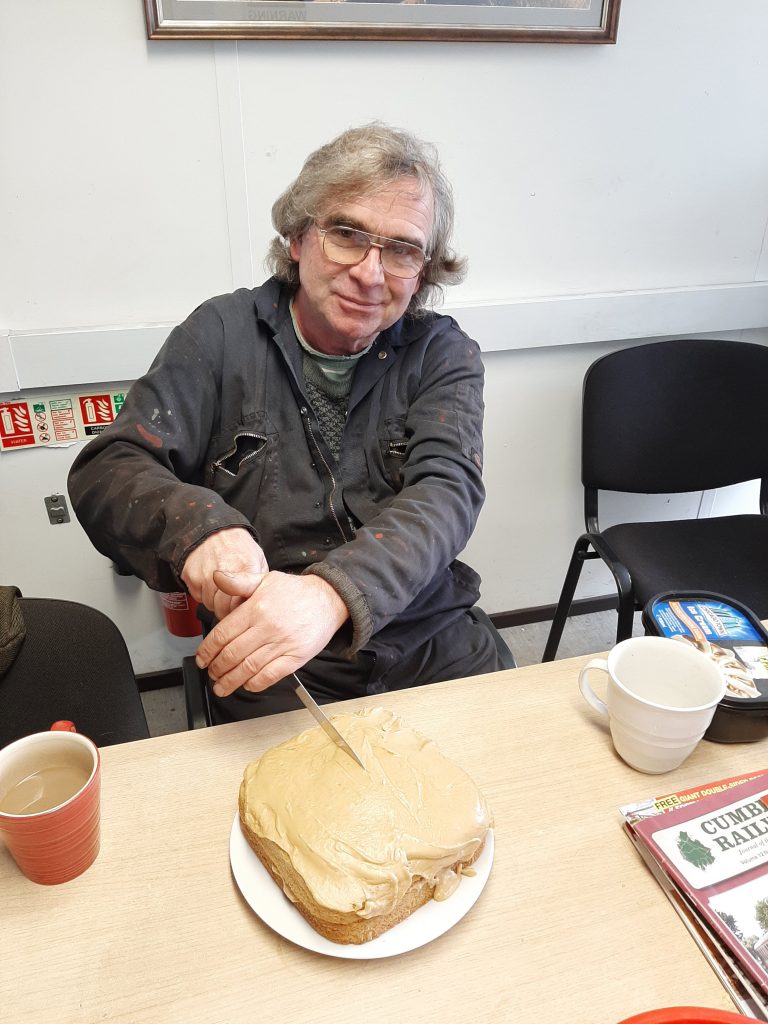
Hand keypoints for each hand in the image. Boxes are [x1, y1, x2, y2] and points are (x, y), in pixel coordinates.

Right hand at [180, 528, 268, 621]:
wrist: (214, 529)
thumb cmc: (237, 546)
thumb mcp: (258, 559)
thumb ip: (259, 582)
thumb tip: (261, 601)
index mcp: (245, 569)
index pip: (240, 607)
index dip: (241, 610)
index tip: (241, 607)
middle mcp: (223, 574)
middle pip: (222, 610)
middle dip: (227, 609)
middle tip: (230, 599)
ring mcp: (205, 576)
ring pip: (209, 605)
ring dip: (215, 601)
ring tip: (220, 588)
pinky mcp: (191, 576)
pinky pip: (197, 596)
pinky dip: (203, 593)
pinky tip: (209, 582)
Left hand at [195, 571, 349, 696]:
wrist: (329, 599)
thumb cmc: (295, 591)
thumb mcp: (265, 579)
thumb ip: (238, 581)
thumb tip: (216, 577)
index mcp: (256, 608)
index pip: (223, 634)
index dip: (208, 650)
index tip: (202, 659)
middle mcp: (267, 627)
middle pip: (232, 654)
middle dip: (217, 668)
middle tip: (211, 673)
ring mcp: (282, 643)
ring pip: (248, 668)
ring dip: (231, 680)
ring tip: (221, 686)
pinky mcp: (296, 657)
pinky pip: (271, 675)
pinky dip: (255, 683)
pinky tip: (247, 684)